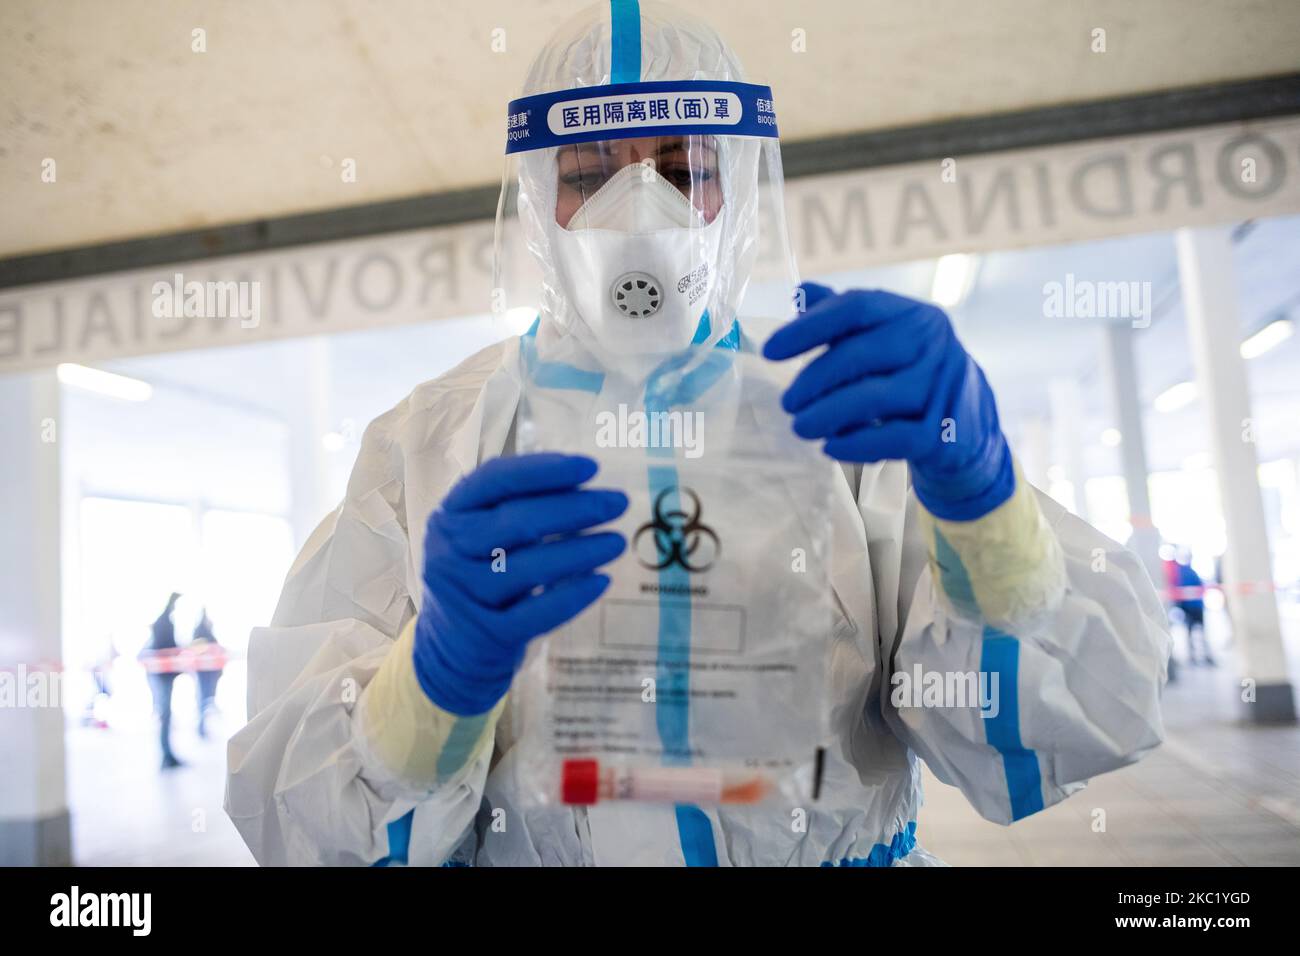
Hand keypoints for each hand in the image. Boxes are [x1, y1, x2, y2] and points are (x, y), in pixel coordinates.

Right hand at [413, 453, 628, 714]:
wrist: (451, 647)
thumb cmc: (481, 573)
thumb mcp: (482, 533)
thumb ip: (520, 506)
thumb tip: (585, 486)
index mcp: (450, 513)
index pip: (495, 479)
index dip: (544, 470)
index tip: (591, 467)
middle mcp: (448, 550)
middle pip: (517, 521)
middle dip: (575, 508)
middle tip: (619, 503)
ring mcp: (464, 594)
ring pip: (529, 568)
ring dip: (581, 551)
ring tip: (618, 542)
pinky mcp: (486, 634)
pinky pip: (537, 613)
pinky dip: (572, 595)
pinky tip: (602, 581)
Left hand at [762, 282, 1013, 520]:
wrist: (968, 425)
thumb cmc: (910, 374)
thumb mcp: (883, 338)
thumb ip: (842, 316)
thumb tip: (801, 292)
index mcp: (911, 314)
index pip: (856, 307)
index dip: (808, 327)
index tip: (770, 351)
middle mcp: (931, 343)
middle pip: (860, 354)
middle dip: (814, 380)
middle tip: (787, 402)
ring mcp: (940, 387)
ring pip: (875, 398)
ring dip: (828, 414)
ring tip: (800, 427)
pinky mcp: (943, 432)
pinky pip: (893, 439)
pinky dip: (857, 444)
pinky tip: (830, 447)